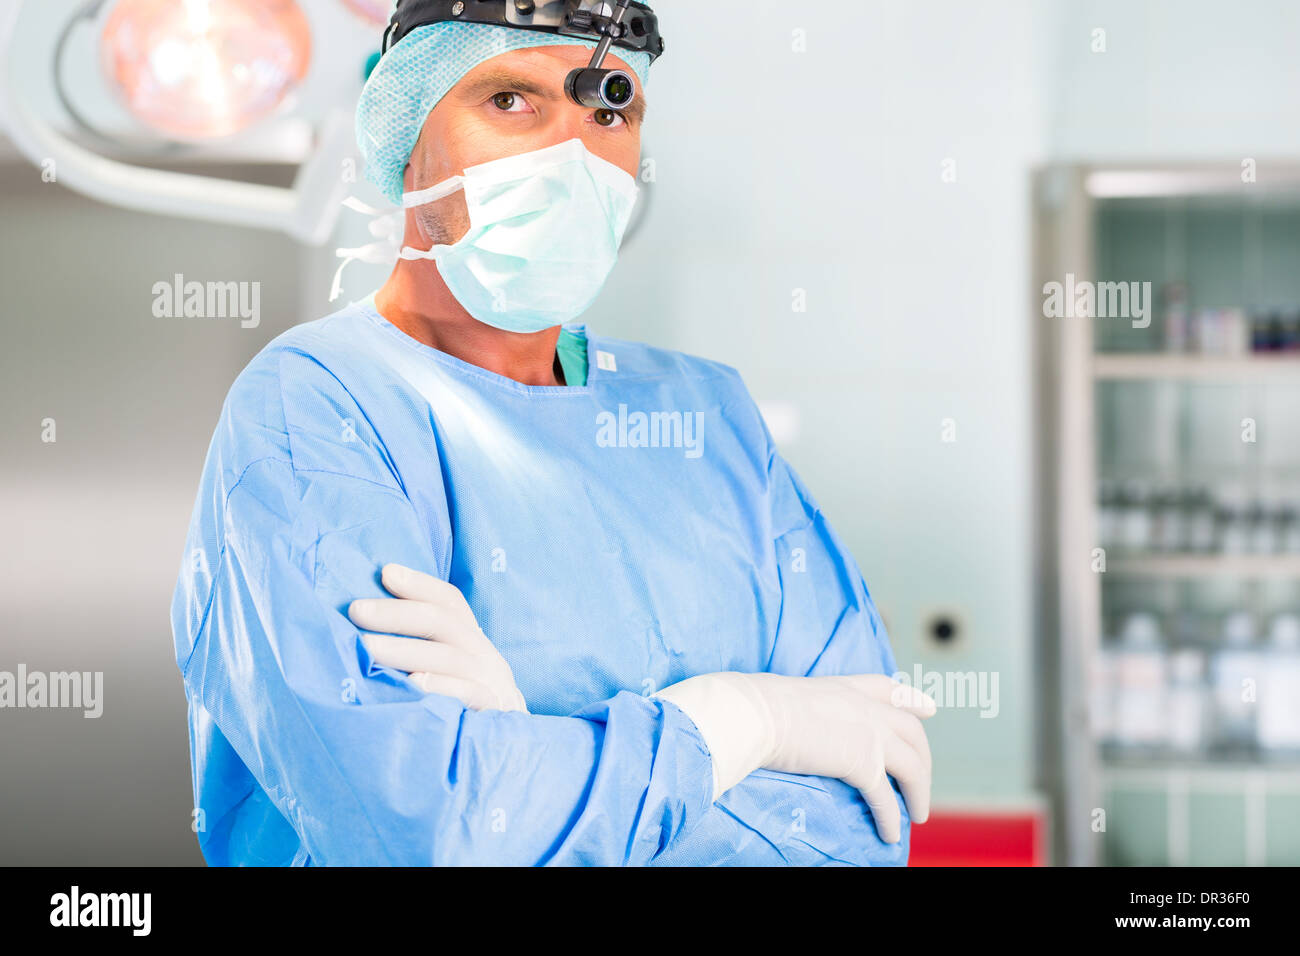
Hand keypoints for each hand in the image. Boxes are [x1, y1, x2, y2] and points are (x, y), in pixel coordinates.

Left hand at [349, 564, 527, 712]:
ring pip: (450, 656)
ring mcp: (493, 685)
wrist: (512, 758)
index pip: (450, 602)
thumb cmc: (465, 713)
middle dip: (397, 613)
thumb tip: (369, 627)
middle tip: (356, 611)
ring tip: (366, 649)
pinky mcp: (495, 715)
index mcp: (473, 643)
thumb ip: (424, 651)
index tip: (385, 572)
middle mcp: (486, 657)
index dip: (420, 584)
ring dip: (405, 649)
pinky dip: (442, 686)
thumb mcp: (450, 675)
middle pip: (443, 622)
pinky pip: (471, 695)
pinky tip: (413, 684)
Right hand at [656, 672, 934, 842]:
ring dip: (918, 793)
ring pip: (912, 766)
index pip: (888, 689)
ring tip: (918, 815)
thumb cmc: (756, 707)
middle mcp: (865, 707)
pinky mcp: (862, 764)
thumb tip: (792, 723)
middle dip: (924, 758)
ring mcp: (868, 734)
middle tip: (923, 781)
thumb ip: (806, 709)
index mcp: (846, 688)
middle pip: (912, 732)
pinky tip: (890, 832)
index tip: (928, 709)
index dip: (911, 700)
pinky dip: (892, 818)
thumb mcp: (790, 697)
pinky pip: (886, 797)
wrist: (753, 714)